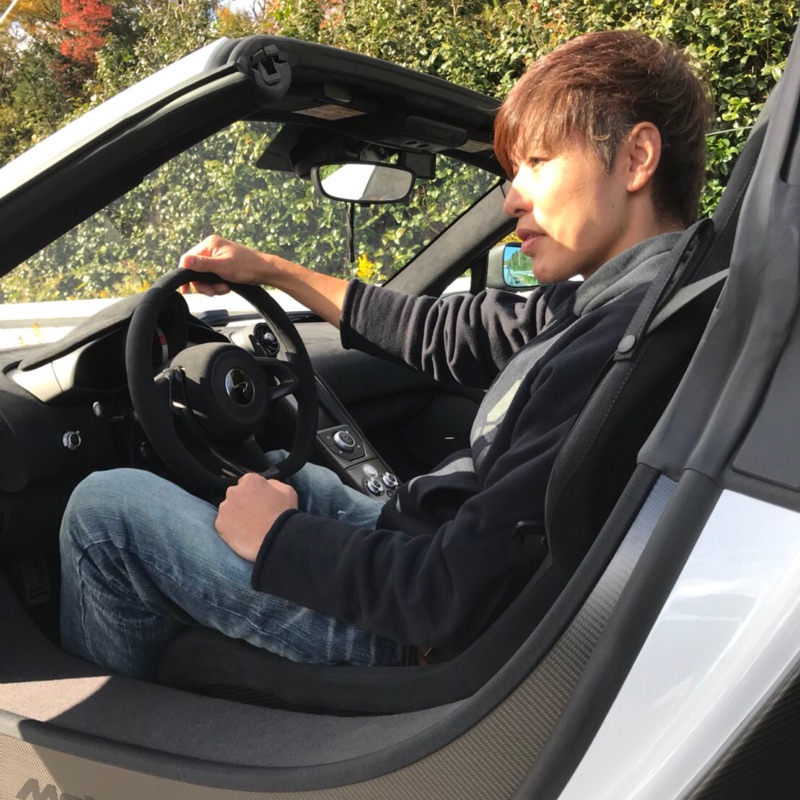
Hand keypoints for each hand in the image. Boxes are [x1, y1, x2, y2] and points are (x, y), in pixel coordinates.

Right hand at [179, 235, 293, 296]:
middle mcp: (212, 249)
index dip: (186, 275)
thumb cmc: (247, 266)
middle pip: (196, 270)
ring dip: (213, 286)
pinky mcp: (223, 266)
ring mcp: (217, 258)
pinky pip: (213, 278)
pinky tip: (227, 287)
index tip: (186, 289)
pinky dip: (218, 285)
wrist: (265, 271)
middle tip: (213, 291)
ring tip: (224, 288)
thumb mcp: (222, 266)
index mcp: (209, 244)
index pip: (188, 259)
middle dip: (204, 283)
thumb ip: (202, 264)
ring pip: (205, 276)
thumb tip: (184, 261)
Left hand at [214, 472, 297, 561]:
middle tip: (254, 515)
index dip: (254, 492)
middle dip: (243, 502)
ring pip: (228, 509)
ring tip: (249, 526)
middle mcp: (233, 491)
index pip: (246, 482)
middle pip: (236, 494)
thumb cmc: (284, 515)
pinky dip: (230, 528)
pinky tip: (243, 534)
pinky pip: (223, 524)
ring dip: (236, 515)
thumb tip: (266, 484)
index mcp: (250, 480)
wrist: (276, 541)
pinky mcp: (219, 524)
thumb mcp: (288, 491)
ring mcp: (225, 508)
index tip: (259, 502)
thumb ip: (273, 483)